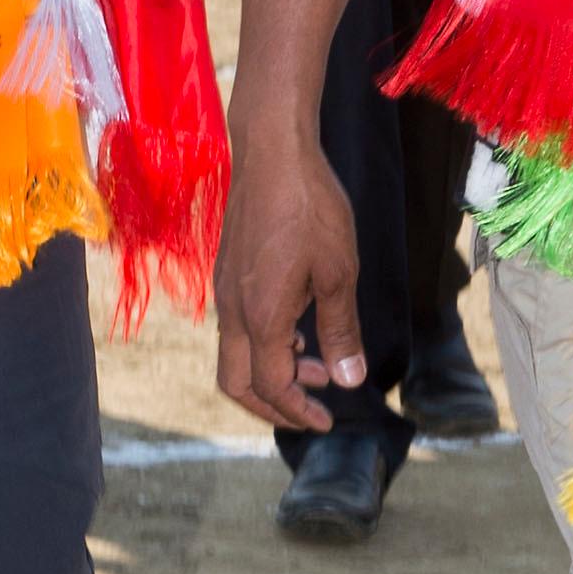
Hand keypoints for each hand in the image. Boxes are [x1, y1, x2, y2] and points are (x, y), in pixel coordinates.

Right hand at [214, 131, 366, 435]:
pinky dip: (264, 345)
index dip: (298, 411)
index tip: (328, 420)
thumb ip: (340, 329)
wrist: (271, 153)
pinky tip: (298, 327)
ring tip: (317, 367)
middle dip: (272, 407)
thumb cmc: (310, 208)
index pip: (270, 386)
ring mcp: (224, 290)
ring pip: (235, 355)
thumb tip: (347, 378)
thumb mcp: (339, 272)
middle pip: (236, 383)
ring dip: (271, 373)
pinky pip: (237, 327)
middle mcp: (232, 309)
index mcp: (260, 316)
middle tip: (313, 410)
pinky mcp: (227, 273)